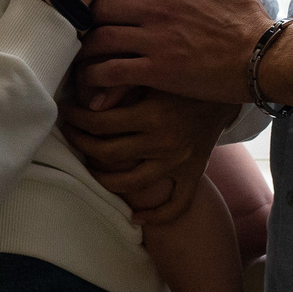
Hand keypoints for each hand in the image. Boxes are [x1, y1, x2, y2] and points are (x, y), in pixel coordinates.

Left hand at [59, 91, 232, 226]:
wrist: (225, 91)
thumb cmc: (182, 79)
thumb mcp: (153, 74)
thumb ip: (121, 86)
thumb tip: (88, 103)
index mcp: (152, 114)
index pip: (100, 124)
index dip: (77, 119)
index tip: (67, 111)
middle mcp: (163, 142)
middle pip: (108, 154)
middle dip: (82, 143)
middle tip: (71, 132)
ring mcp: (178, 162)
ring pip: (130, 184)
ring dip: (102, 177)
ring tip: (90, 165)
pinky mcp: (192, 174)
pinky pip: (175, 205)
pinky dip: (155, 216)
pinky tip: (135, 215)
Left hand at [81, 0, 273, 103]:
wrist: (263, 56)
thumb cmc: (247, 17)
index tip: (96, 5)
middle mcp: (155, 8)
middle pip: (98, 6)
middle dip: (85, 19)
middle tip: (82, 33)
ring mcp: (154, 40)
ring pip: (98, 37)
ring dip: (84, 49)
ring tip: (80, 59)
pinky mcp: (157, 70)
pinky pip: (112, 71)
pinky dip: (96, 77)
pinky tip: (92, 84)